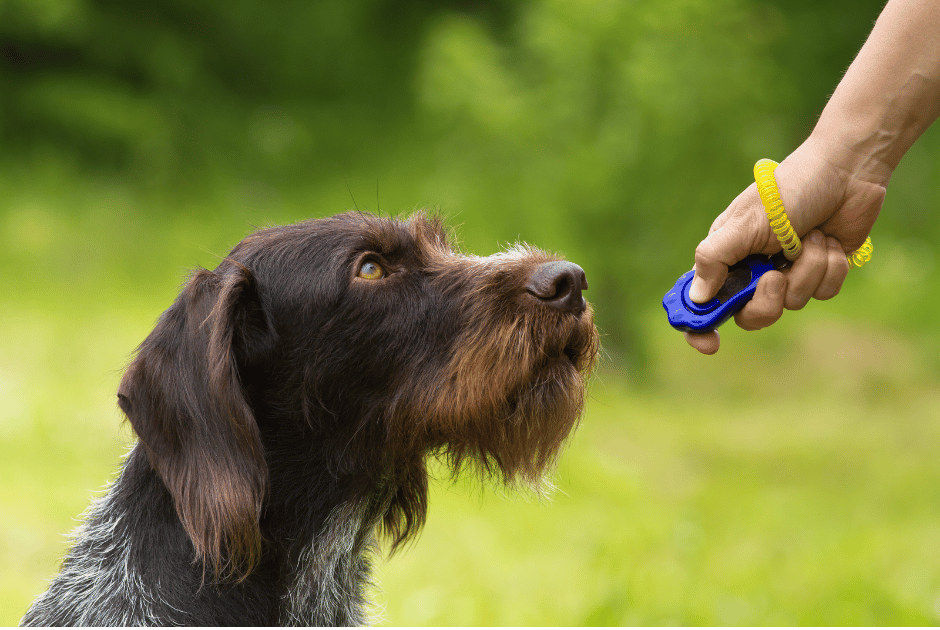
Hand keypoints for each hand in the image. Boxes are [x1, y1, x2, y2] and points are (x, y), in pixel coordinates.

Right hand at [684, 136, 885, 353]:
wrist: (846, 172)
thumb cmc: (788, 190)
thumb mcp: (744, 224)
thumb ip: (714, 259)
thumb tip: (697, 298)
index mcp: (725, 256)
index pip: (701, 301)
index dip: (700, 325)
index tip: (710, 344)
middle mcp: (753, 269)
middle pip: (750, 315)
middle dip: (768, 300)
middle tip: (776, 277)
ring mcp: (787, 272)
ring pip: (792, 303)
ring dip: (807, 270)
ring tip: (810, 237)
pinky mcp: (819, 272)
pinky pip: (823, 292)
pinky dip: (829, 267)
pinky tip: (829, 240)